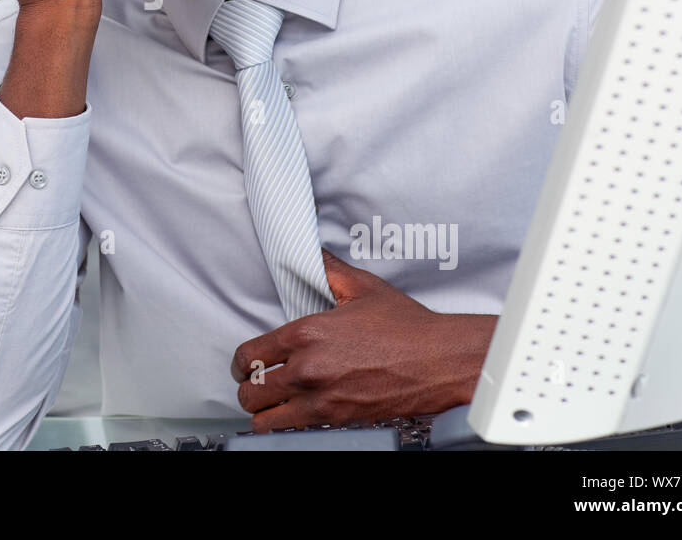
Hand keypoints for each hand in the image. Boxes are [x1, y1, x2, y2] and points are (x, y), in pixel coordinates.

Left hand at [229, 249, 496, 430]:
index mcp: (306, 333)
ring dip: (262, 411)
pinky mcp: (337, 420)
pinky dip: (286, 425)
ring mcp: (321, 398)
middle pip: (250, 389)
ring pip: (263, 417)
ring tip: (270, 404)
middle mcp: (307, 368)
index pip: (249, 354)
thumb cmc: (407, 327)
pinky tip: (292, 414)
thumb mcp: (362, 287)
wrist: (440, 361)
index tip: (245, 364)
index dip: (241, 361)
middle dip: (248, 387)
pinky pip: (291, 430)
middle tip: (257, 383)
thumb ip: (327, 269)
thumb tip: (309, 252)